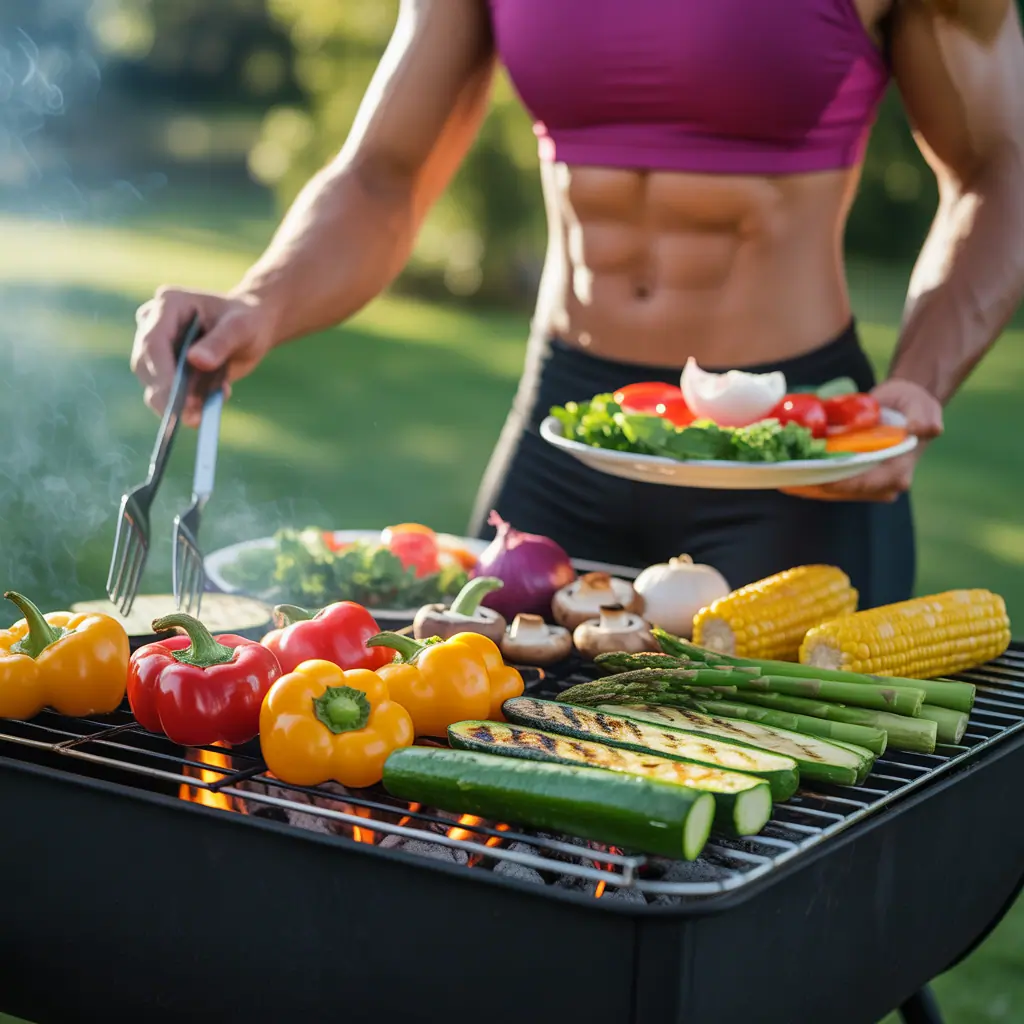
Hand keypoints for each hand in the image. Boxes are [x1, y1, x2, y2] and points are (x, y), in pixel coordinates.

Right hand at [131, 287, 276, 426]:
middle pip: (145, 365)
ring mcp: (156, 348)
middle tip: (193, 419)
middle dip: (167, 395)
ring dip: (177, 404)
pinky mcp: (164, 369)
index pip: (153, 341)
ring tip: (209, 410)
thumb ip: (220, 342)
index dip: (161, 372)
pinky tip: (211, 404)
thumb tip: (196, 361)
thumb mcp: (241, 328)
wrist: (251, 330)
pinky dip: (186, 406)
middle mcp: (154, 324)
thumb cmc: (247, 321)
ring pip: (152, 383)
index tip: (176, 400)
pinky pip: (166, 393)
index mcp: (169, 304)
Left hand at [782, 378, 943, 502]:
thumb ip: (924, 418)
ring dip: (804, 485)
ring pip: (830, 490)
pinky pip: (827, 483)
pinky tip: (785, 473)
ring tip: (778, 478)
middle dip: (812, 486)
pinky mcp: (853, 478)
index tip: (812, 479)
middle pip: (841, 491)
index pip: (862, 484)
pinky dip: (808, 478)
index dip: (837, 483)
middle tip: (784, 480)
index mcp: (897, 473)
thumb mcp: (923, 405)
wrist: (906, 407)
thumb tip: (921, 428)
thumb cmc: (914, 405)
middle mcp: (881, 485)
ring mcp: (865, 484)